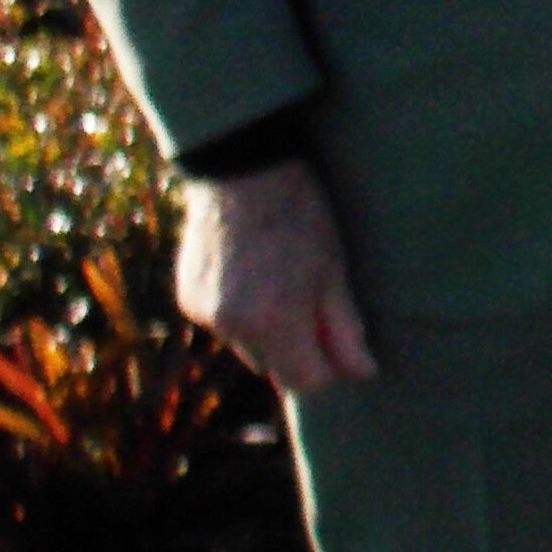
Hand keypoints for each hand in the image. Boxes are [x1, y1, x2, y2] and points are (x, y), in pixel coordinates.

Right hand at [177, 158, 377, 392]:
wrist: (242, 170)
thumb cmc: (301, 215)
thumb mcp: (334, 270)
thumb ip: (345, 328)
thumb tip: (363, 372)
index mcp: (275, 322)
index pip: (306, 382)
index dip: (328, 369)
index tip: (341, 344)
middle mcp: (233, 326)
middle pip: (275, 368)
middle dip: (298, 350)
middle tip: (314, 303)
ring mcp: (205, 314)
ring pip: (247, 348)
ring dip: (268, 333)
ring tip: (281, 281)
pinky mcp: (188, 299)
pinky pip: (223, 325)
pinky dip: (241, 314)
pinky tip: (254, 275)